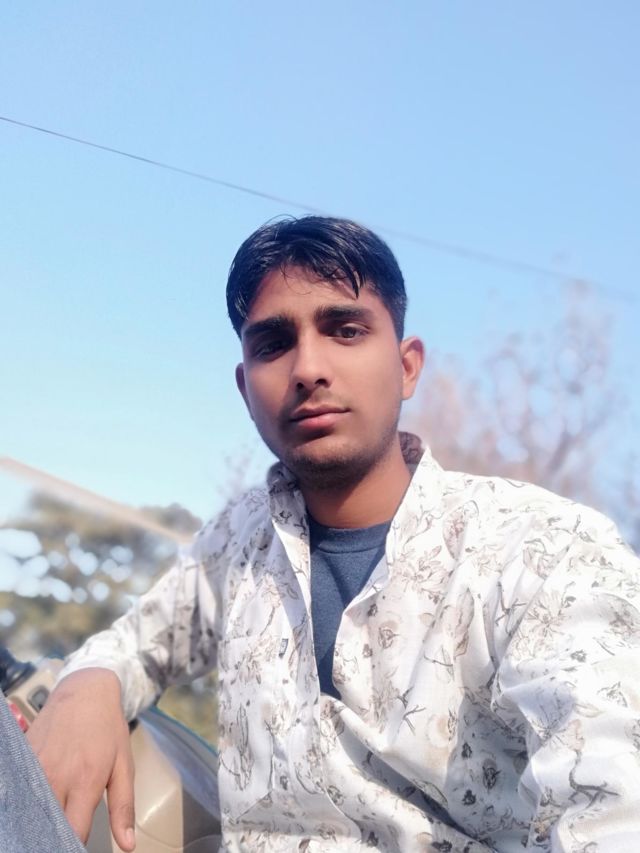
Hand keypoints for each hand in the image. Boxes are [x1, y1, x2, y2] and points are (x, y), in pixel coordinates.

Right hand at [26, 667, 135, 850]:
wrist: (85, 691)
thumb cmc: (107, 729)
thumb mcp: (124, 766)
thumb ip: (124, 808)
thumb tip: (128, 845)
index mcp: (85, 782)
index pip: (72, 834)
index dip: (74, 846)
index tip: (77, 846)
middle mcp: (56, 777)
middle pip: (46, 826)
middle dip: (52, 837)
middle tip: (64, 833)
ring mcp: (35, 768)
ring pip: (30, 811)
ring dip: (38, 820)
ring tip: (50, 819)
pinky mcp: (22, 760)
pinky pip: (20, 792)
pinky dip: (27, 802)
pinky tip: (36, 803)